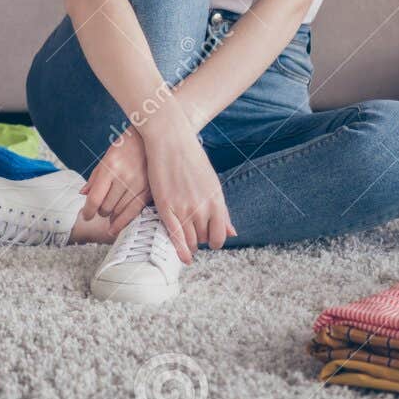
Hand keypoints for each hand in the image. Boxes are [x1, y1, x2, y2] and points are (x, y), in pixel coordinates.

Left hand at [80, 125, 151, 233]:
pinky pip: (134, 211)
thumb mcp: (107, 157)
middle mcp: (124, 176)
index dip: (88, 211)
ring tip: (108, 216)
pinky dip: (123, 221)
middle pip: (106, 207)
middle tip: (99, 210)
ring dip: (111, 216)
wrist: (151, 138)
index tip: (86, 215)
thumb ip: (95, 177)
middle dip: (100, 212)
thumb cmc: (126, 146)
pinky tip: (116, 226)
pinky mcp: (149, 190)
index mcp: (110, 167)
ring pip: (119, 211)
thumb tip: (83, 194)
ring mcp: (138, 184)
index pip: (95, 198)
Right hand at [142, 124, 234, 262]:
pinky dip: (180, 250)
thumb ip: (222, 211)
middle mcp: (202, 208)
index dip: (215, 241)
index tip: (209, 238)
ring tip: (186, 237)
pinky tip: (184, 258)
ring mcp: (184, 209)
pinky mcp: (166, 207)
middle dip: (201, 239)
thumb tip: (233, 233)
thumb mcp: (212, 185)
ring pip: (190, 240)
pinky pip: (174, 237)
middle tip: (194, 232)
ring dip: (189, 243)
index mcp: (217, 202)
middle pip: (204, 239)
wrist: (171, 140)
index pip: (220, 236)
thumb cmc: (192, 159)